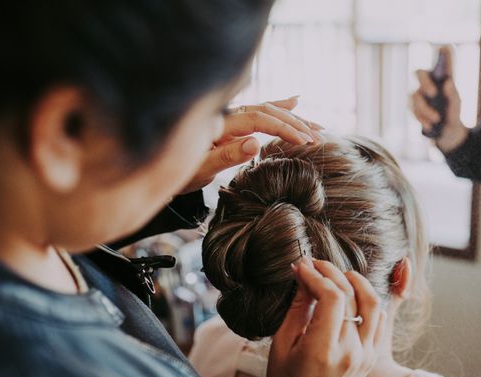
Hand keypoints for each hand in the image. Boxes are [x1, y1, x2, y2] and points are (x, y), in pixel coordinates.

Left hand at [180, 96, 324, 193]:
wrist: (163, 168)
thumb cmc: (179, 172)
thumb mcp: (200, 168)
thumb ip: (226, 155)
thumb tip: (254, 143)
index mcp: (219, 123)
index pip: (258, 119)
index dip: (282, 128)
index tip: (303, 140)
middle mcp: (227, 115)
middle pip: (267, 110)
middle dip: (295, 123)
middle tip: (317, 137)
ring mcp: (231, 117)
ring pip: (267, 109)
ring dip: (293, 117)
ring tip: (317, 126)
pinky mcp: (233, 122)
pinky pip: (260, 110)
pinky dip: (279, 105)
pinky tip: (296, 101)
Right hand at [267, 257, 385, 376]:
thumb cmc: (286, 376)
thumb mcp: (283, 340)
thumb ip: (298, 305)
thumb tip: (304, 271)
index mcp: (323, 350)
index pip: (332, 298)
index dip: (318, 276)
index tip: (303, 267)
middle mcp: (350, 352)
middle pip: (352, 296)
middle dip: (332, 273)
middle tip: (316, 264)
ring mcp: (365, 355)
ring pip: (373, 304)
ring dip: (357, 282)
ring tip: (340, 275)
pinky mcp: (372, 356)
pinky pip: (380, 320)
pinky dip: (369, 303)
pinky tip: (353, 297)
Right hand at [410, 46, 467, 152]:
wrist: (446, 132)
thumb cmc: (452, 113)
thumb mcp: (457, 104)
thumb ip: (453, 94)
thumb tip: (448, 82)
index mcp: (441, 78)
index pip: (442, 64)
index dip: (443, 54)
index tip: (445, 47)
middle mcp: (428, 83)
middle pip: (419, 73)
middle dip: (424, 82)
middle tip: (433, 93)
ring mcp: (418, 95)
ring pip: (414, 96)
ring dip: (425, 108)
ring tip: (437, 118)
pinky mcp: (413, 108)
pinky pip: (412, 111)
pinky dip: (422, 118)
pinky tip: (430, 124)